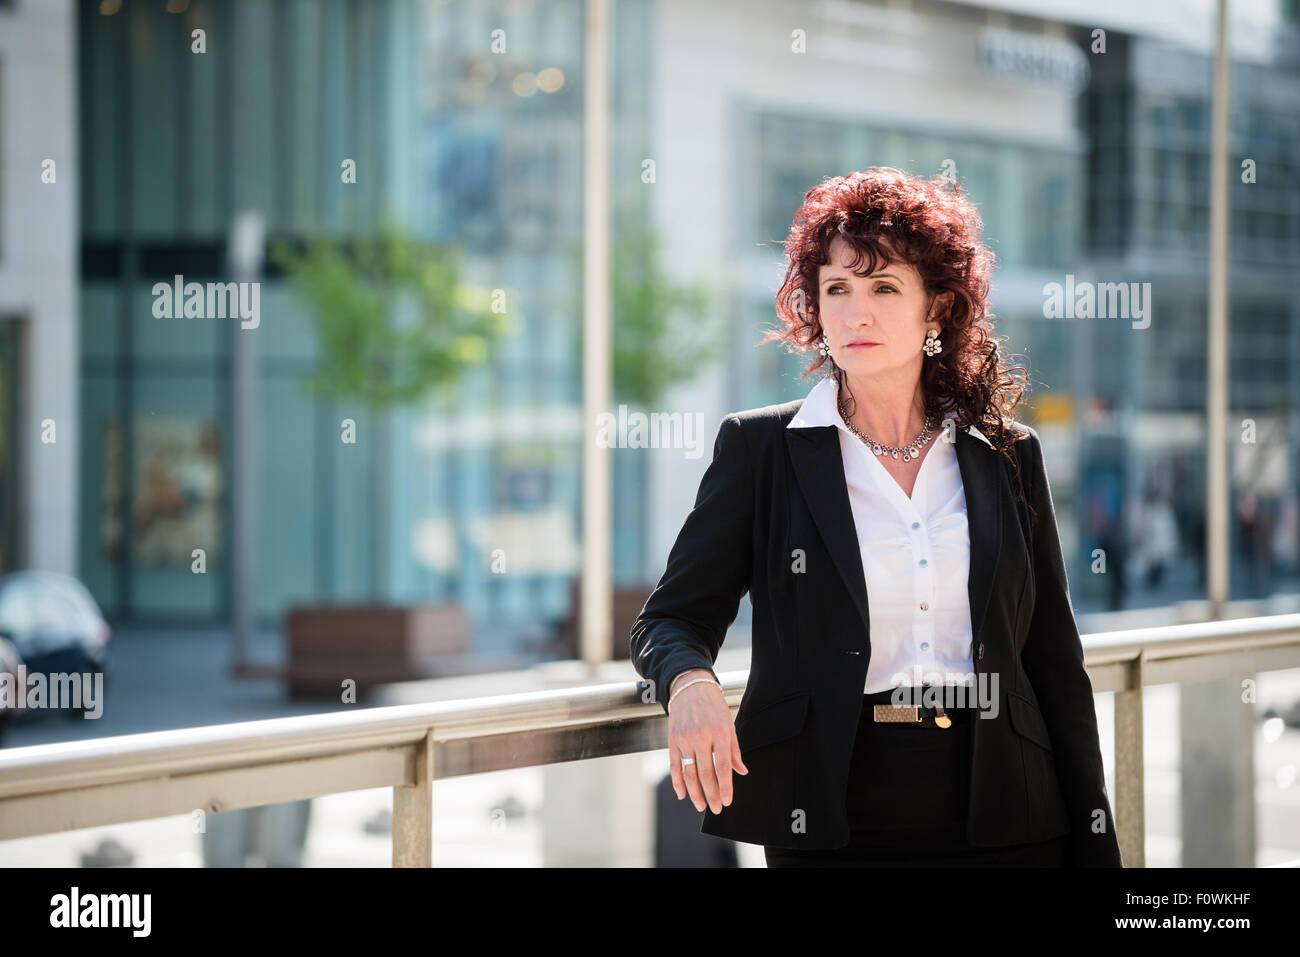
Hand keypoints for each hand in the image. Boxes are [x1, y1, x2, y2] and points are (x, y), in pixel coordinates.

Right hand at [667, 669, 747, 813]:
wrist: (690, 686)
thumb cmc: (713, 705)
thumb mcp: (729, 723)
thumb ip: (734, 750)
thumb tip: (742, 771)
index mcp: (720, 732)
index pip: (723, 766)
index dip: (725, 787)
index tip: (727, 801)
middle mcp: (701, 736)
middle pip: (705, 773)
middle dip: (711, 794)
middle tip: (716, 808)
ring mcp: (685, 738)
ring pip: (689, 773)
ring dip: (695, 793)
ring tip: (701, 805)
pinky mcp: (672, 739)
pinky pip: (674, 765)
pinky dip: (677, 782)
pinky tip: (683, 794)